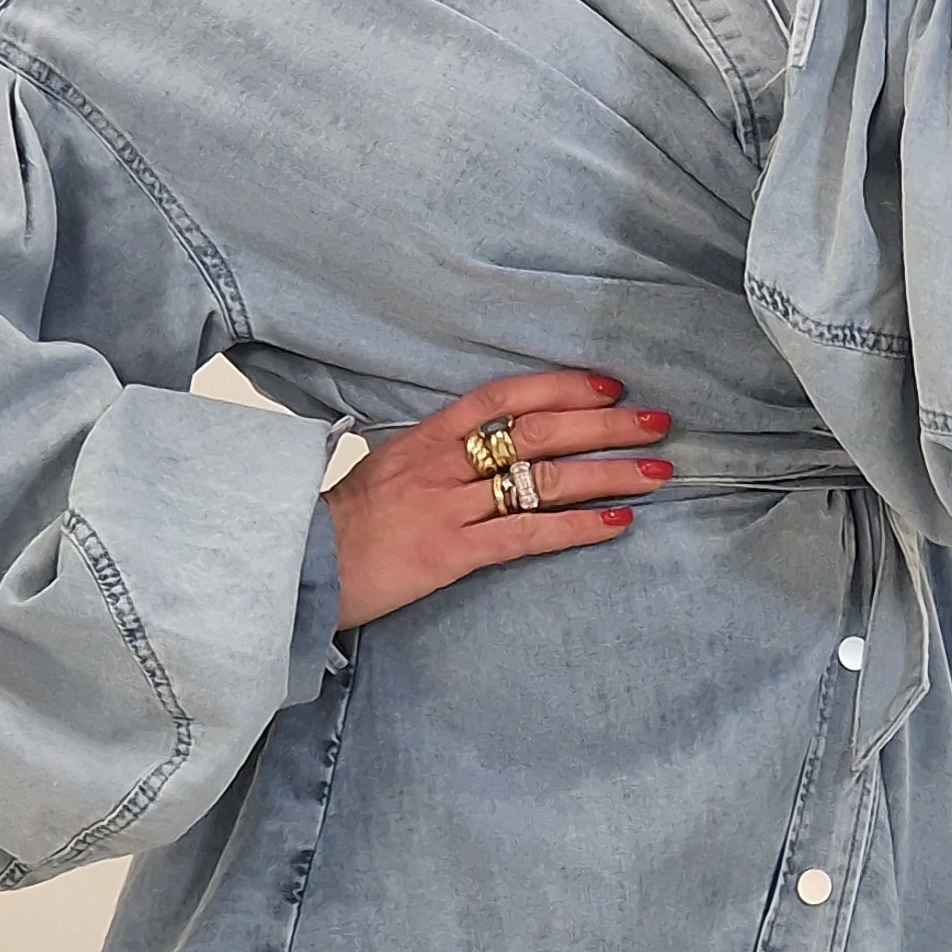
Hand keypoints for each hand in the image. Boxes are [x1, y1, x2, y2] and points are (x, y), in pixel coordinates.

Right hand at [326, 370, 673, 631]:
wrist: (294, 567)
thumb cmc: (339, 526)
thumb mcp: (384, 471)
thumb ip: (434, 457)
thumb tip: (484, 449)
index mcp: (426, 438)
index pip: (504, 396)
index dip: (562, 386)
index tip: (609, 385)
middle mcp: (443, 464)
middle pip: (538, 431)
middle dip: (605, 424)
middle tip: (657, 422)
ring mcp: (448, 507)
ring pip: (544, 478)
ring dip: (608, 472)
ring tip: (658, 470)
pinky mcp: (452, 553)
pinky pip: (527, 534)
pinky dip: (578, 527)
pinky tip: (618, 522)